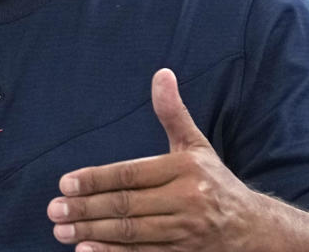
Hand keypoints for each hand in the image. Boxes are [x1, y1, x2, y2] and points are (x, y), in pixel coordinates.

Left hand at [47, 69, 263, 251]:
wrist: (254, 228)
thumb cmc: (215, 181)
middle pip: (127, 205)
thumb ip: (173, 112)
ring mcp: (184, 232)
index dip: (96, 179)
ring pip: (131, 232)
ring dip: (92, 232)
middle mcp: (186, 200)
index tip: (66, 183)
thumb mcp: (195, 144)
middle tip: (54, 209)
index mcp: (185, 169)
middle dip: (86, 208)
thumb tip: (162, 73)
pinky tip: (86, 251)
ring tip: (61, 230)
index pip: (131, 175)